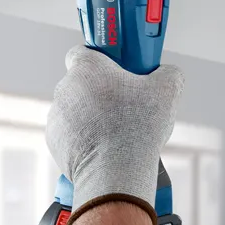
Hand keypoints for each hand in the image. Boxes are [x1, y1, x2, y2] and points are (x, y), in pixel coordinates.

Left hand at [46, 46, 184, 224]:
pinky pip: (70, 132)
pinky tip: (104, 145)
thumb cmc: (137, 129)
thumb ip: (169, 73)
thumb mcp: (168, 91)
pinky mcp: (55, 141)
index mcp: (87, 69)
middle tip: (124, 102)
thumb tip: (167, 74)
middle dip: (100, 90)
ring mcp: (57, 116)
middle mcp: (66, 89)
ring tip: (116, 129)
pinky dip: (83, 137)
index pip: (83, 51)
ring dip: (91, 114)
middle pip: (82, 82)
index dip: (100, 58)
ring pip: (75, 108)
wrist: (115, 173)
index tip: (115, 68)